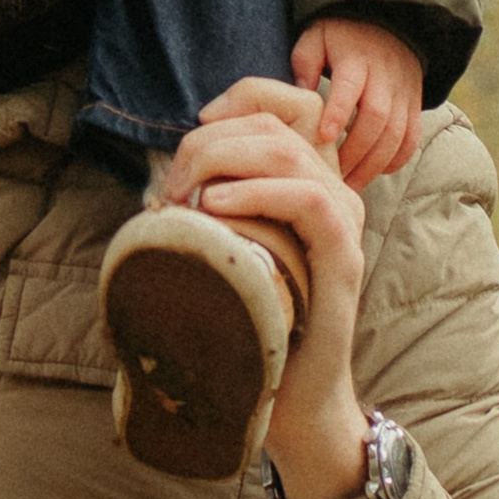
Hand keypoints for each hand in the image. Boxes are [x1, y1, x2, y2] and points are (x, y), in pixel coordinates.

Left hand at [168, 77, 369, 498]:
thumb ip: (211, 213)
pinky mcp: (344, 260)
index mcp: (310, 181)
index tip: (193, 128)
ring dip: (222, 162)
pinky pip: (311, 200)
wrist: (293, 400)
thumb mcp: (227, 255)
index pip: (288, 104)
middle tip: (170, 188)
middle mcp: (335, 192)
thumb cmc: (251, 327)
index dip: (239, 98)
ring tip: (186, 199)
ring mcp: (344, 223)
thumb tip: (155, 190)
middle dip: (209, 141)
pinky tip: (214, 207)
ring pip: (289, 152)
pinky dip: (257, 192)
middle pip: (276, 123)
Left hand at [290, 15, 423, 186]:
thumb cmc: (339, 37)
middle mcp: (386, 76)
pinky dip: (396, 160)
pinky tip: (373, 173)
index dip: (338, 113)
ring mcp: (404, 93)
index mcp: (357, 59)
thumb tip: (298, 99)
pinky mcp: (414, 106)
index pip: (350, 87)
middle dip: (355, 151)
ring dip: (373, 164)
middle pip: (377, 118)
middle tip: (332, 176)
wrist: (387, 24)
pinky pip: (411, 139)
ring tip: (348, 185)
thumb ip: (305, 65)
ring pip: (397, 134)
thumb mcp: (316, 39)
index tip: (323, 138)